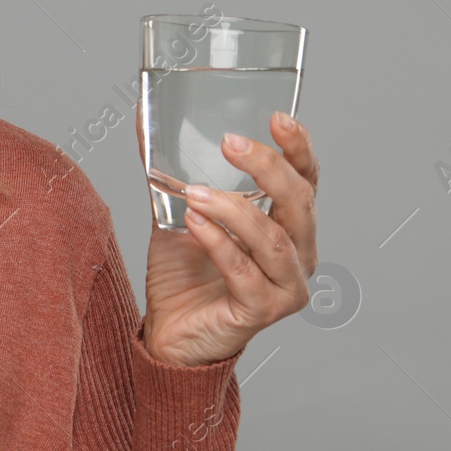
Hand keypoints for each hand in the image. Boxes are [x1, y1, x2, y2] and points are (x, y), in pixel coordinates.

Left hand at [134, 107, 318, 367]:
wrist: (169, 332)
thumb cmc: (183, 273)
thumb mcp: (177, 211)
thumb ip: (170, 172)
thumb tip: (143, 117)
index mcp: (289, 226)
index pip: (307, 181)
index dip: (298, 148)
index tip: (279, 118)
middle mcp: (299, 255)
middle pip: (299, 204)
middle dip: (268, 168)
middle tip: (230, 143)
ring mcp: (285, 287)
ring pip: (274, 240)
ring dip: (234, 210)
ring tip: (194, 192)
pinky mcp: (260, 312)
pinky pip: (244, 272)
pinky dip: (219, 244)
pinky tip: (194, 223)